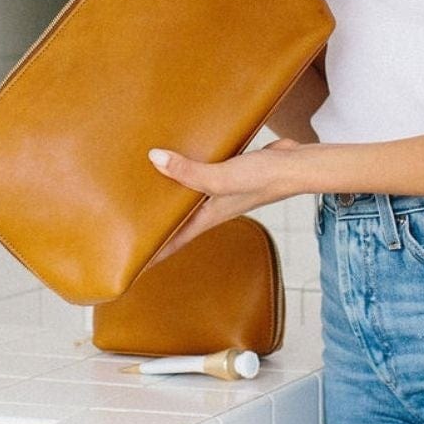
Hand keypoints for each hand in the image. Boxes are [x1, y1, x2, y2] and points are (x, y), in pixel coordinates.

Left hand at [146, 139, 305, 260]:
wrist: (297, 164)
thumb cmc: (265, 179)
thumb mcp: (222, 178)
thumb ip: (189, 172)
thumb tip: (155, 159)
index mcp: (208, 217)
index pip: (174, 242)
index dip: (152, 255)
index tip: (131, 266)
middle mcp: (211, 207)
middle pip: (177, 222)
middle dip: (155, 227)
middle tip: (126, 226)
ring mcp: (220, 190)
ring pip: (187, 198)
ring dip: (169, 197)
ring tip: (143, 190)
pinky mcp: (228, 171)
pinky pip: (200, 174)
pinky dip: (186, 171)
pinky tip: (178, 157)